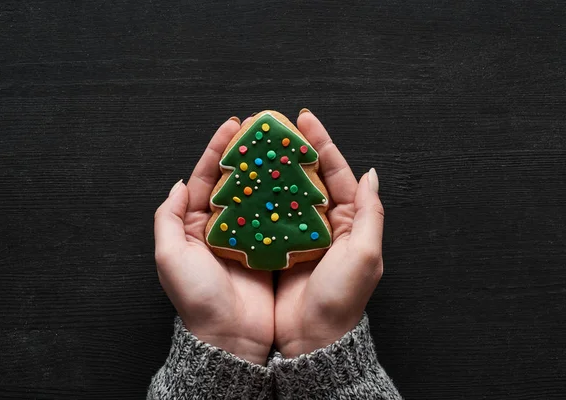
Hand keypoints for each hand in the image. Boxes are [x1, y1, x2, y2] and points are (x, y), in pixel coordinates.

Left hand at [154, 117, 273, 364]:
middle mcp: (220, 228)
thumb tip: (178, 185)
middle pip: (233, 182)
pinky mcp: (269, 250)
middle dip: (245, 155)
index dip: (217, 150)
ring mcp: (246, 238)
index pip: (204, 179)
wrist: (230, 336)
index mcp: (194, 226)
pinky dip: (283, 198)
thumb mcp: (169, 256)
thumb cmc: (197, 297)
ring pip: (257, 195)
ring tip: (281, 148)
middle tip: (261, 130)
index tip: (233, 125)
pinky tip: (295, 180)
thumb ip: (168, 218)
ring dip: (267, 172)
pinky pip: (276, 217)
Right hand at [274, 111, 384, 357]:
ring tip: (257, 147)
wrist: (311, 339)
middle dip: (293, 149)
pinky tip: (245, 182)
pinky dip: (258, 197)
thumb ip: (370, 213)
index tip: (304, 118)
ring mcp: (298, 235)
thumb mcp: (364, 255)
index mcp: (348, 221)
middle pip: (308, 177)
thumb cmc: (340, 298)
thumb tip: (371, 174)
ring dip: (272, 169)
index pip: (336, 173)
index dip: (321, 143)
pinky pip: (267, 215)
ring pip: (285, 192)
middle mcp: (324, 224)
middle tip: (275, 126)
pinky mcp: (276, 247)